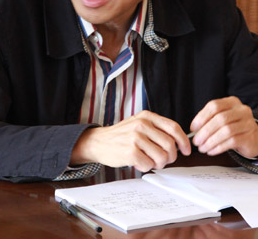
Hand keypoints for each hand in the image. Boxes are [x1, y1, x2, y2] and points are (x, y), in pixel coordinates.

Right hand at [71, 110, 190, 171]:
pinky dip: (145, 167)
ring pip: (162, 157)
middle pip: (170, 145)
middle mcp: (141, 124)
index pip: (174, 128)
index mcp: (146, 116)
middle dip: (170, 157)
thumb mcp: (138, 124)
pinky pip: (149, 165)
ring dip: (158, 164)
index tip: (186, 150)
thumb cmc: (121, 136)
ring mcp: (135, 138)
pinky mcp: (130, 152)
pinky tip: (137, 162)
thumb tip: (180, 143)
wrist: (98, 142)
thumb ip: (157, 129)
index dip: (183, 141)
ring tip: (148, 161)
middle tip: (162, 160)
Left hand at [190, 96, 257, 157]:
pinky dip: (218, 147)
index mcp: (231, 102)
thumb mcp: (222, 119)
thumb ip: (208, 120)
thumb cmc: (233, 127)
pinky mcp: (250, 137)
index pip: (214, 106)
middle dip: (205, 131)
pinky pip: (232, 142)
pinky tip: (211, 151)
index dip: (201, 117)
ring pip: (226, 131)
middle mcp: (241, 110)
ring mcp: (248, 123)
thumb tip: (193, 130)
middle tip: (196, 141)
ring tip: (202, 148)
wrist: (254, 138)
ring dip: (210, 141)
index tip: (193, 128)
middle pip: (220, 119)